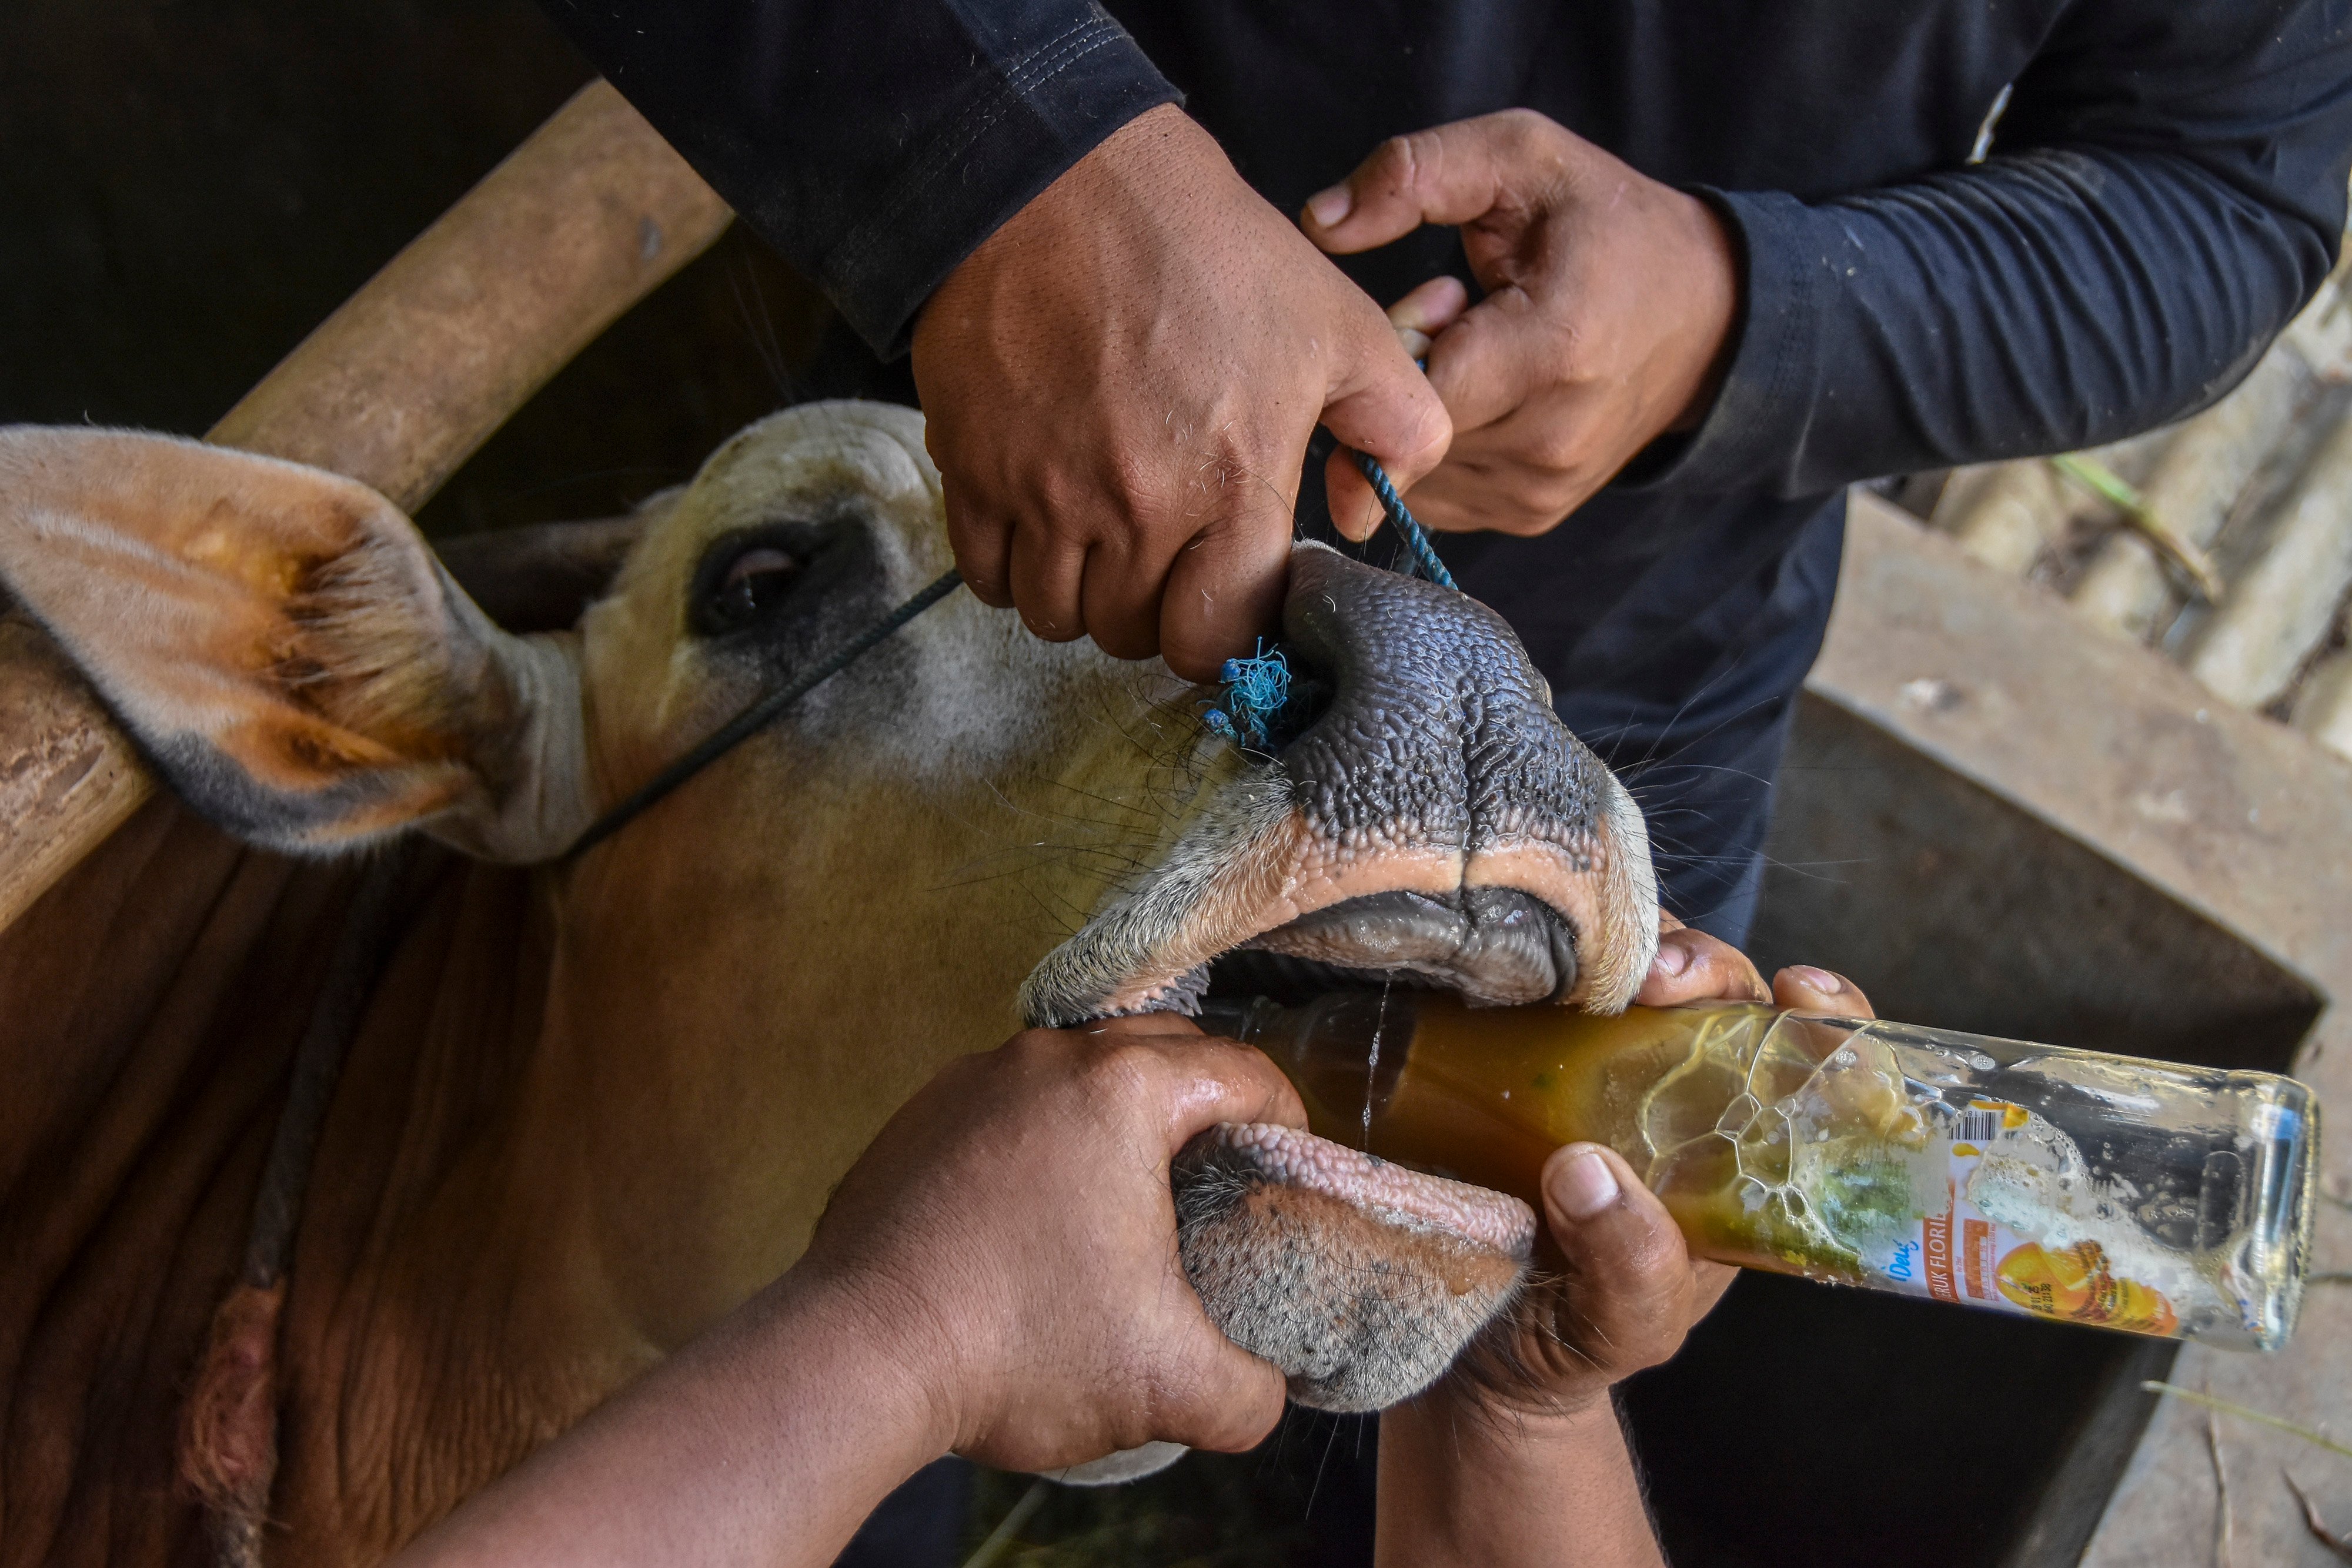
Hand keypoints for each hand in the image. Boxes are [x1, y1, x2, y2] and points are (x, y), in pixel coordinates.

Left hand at [390, 1019, 1303, 1567]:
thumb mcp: (1171, 1388)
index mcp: (1124, 1089)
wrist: (860, 1354)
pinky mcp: (914, 1119)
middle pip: (1157, 1048)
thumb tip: (1264, 1392)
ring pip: (1072, 1074)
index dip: (1285, 1117)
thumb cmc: (1021, 1348)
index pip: (1239, 1071)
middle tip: (1224, 1170)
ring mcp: (970, 1081)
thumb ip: (1249, 1393)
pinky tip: (1035, 1215)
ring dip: (1111, 1118)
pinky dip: (1036, 1144)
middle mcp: (1047, 1059)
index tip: (1289, 1166)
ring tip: (1128, 1192)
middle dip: (1202, 1098)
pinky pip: (1003, 1109)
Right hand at [913, 104, 1450, 679]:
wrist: (1059, 182)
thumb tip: (1370, 512)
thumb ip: (1396, 423)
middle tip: (1165, 554)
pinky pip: (988, 578)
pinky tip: (1045, 516)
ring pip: (1059, 619)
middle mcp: (1137, 508)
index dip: (1226, 625)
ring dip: (1083, 594)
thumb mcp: (1338, 322)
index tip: (1225, 588)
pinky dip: (1014, 567)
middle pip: (1135, 636)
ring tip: (1104, 538)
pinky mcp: (974, 474)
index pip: (1219, 635)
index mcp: (1231, 484)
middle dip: (1155, 612)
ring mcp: (1047, 496)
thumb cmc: (1204, 250)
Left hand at [1302, 109, 1737, 538]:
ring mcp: (1539, 491)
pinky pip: (1434, 492)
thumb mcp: (1521, 156)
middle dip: (1405, 371)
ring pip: (1411, 467)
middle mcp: (1548, 442)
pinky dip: (1438, 442)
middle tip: (1457, 308)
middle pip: (1404, 430)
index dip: (1396, 342)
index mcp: (1550, 352)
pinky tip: (1485, 389)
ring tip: (1479, 347)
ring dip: (1421, 408)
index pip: (1412, 393)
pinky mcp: (1530, 514)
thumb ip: (1415, 173)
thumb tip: (1320, 219)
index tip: (1438, 295)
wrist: (1707, 313)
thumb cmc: (1608, 225)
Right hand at [1477, 928, 1876, 1418]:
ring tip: (1588, 968)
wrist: (1468, 1351)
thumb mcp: (1622, 1327)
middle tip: (1658, 980)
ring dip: (1626, 943)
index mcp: (1746, 1162)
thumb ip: (1632, 1272)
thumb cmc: (1571, 1342)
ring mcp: (1604, 1067)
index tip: (1805, 995)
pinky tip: (1526, 964)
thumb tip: (1587, 1170)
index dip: (1834, 1020)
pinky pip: (1553, 983)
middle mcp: (1687, 1099)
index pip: (1822, 1070)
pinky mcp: (1529, 1050)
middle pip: (1728, 995)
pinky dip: (1550, 956)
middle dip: (1706, 965)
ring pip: (1641, 968)